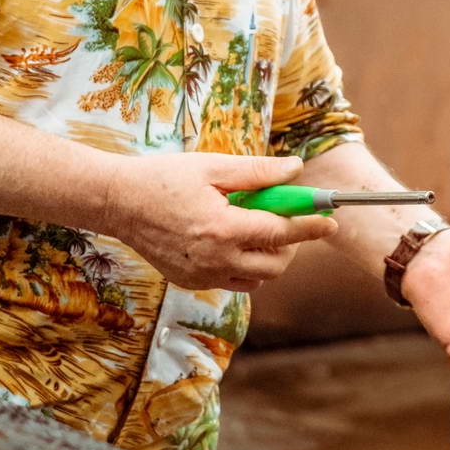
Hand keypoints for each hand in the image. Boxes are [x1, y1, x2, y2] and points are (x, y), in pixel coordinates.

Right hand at [108, 153, 336, 291]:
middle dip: (290, 243)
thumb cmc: (164, 178)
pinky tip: (230, 240)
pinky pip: (234, 281)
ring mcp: (202, 276)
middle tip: (283, 218)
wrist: (118, 203)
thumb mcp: (213, 167)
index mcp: (222, 228)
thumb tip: (295, 170)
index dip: (311, 226)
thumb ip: (258, 172)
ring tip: (254, 227)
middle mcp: (215, 259)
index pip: (281, 232)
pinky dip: (244, 265)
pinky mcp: (191, 283)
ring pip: (257, 278)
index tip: (331, 220)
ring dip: (268, 256)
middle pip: (276, 264)